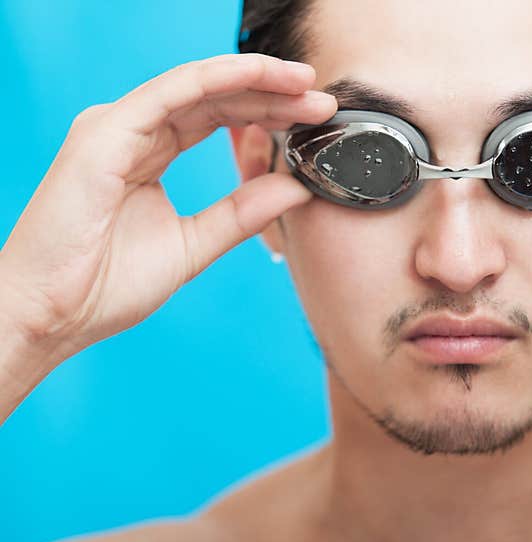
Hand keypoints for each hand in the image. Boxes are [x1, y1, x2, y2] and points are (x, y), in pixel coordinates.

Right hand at [0, 54, 335, 358]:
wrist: (52, 316)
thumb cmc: (106, 285)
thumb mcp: (194, 244)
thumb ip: (242, 213)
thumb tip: (295, 188)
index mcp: (148, 153)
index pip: (216, 118)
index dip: (267, 114)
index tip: (314, 119)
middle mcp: (132, 132)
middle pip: (214, 98)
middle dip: (273, 95)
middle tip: (322, 100)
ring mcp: (115, 128)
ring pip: (198, 87)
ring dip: (256, 82)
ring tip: (305, 85)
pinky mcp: (105, 134)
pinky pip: (170, 93)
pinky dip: (218, 81)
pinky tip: (260, 78)